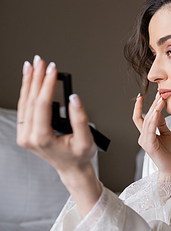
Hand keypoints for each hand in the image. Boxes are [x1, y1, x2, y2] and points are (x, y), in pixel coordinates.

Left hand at [17, 56, 100, 216]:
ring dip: (29, 83)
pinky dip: (27, 92)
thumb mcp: (86, 140)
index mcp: (41, 138)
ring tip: (32, 66)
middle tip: (41, 61)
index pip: (42, 105)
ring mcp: (24, 134)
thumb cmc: (79, 156)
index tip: (53, 69)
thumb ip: (80, 119)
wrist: (71, 169)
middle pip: (30, 101)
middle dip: (36, 78)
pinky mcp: (25, 131)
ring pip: (24, 103)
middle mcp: (28, 136)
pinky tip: (30, 81)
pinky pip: (24, 108)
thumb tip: (74, 98)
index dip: (47, 85)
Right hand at [133, 93, 170, 178]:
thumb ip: (161, 124)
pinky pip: (150, 130)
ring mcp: (145, 142)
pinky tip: (156, 113)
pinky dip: (153, 120)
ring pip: (147, 122)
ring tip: (160, 100)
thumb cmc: (170, 154)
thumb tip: (157, 111)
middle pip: (144, 117)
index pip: (141, 118)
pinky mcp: (150, 146)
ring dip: (154, 110)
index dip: (139, 107)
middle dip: (152, 105)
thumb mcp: (167, 134)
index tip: (142, 96)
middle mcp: (143, 137)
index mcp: (147, 135)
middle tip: (159, 94)